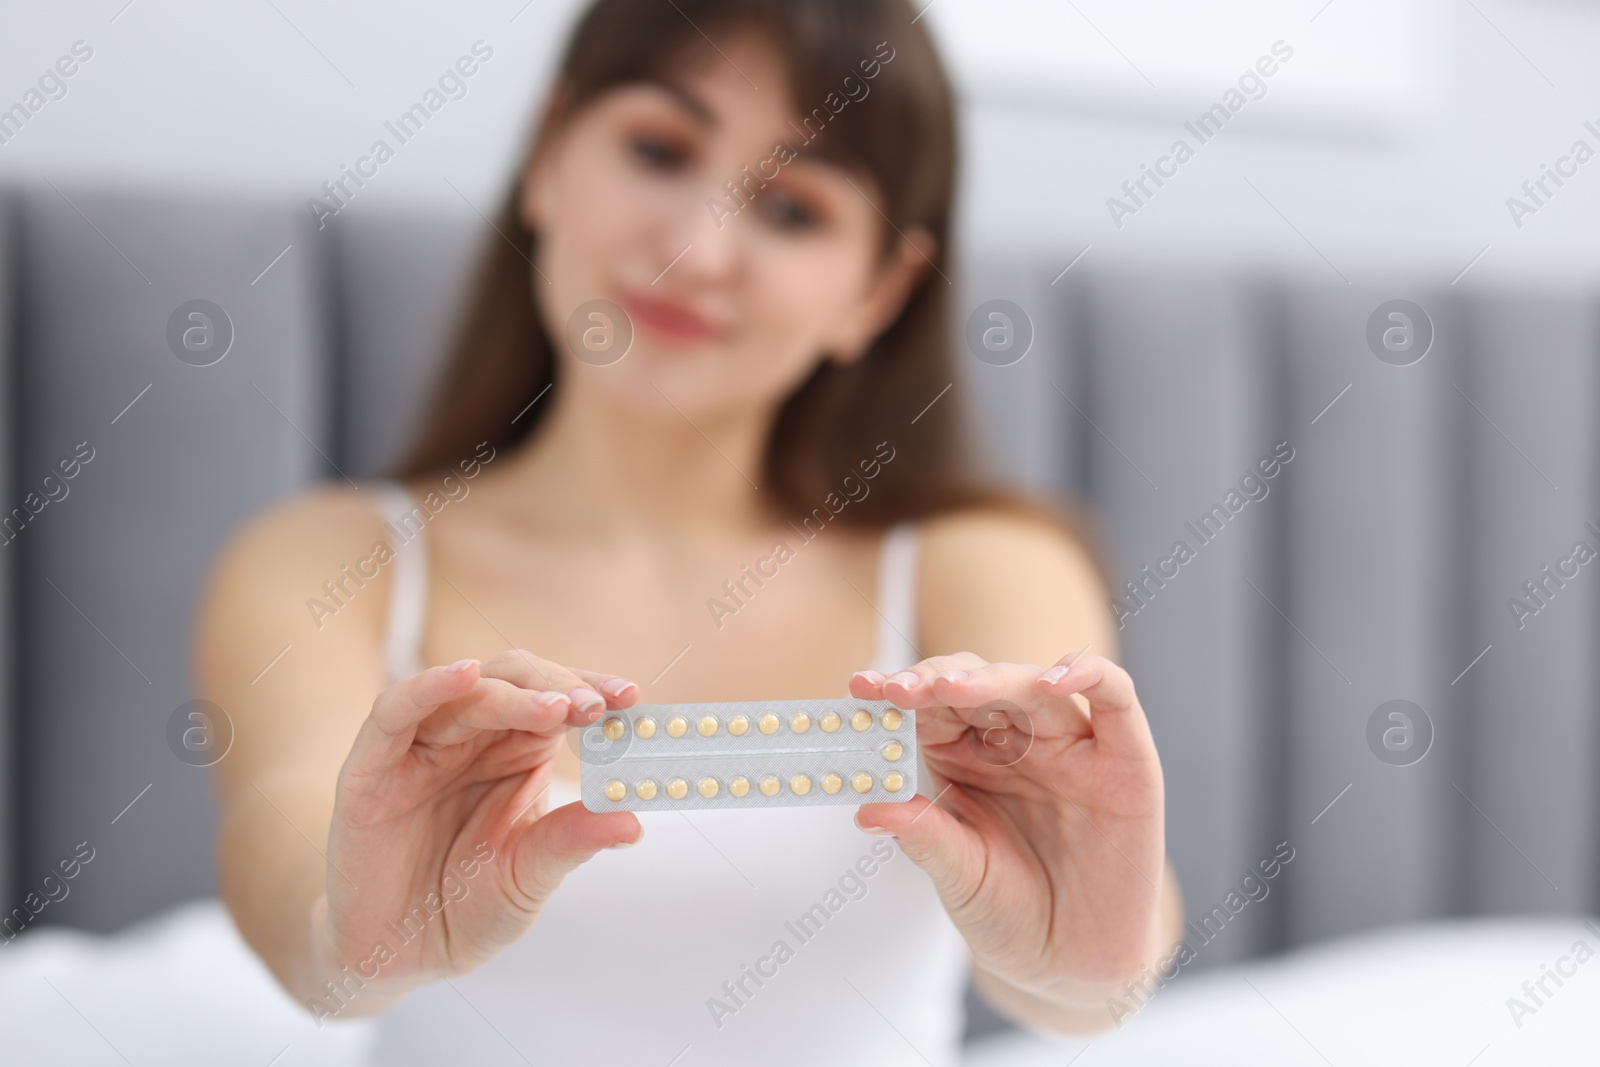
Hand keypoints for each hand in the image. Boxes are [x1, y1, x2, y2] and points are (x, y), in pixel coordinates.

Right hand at [311, 651, 641, 1008]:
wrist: (398, 954)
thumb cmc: (467, 908)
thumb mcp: (530, 876)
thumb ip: (572, 842)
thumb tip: (635, 821)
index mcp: (516, 753)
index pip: (558, 701)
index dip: (591, 692)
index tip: (631, 699)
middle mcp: (472, 739)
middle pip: (517, 683)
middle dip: (561, 688)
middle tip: (598, 706)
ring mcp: (421, 748)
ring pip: (467, 692)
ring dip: (514, 693)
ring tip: (557, 707)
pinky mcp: (372, 766)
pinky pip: (395, 711)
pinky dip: (428, 687)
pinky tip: (464, 676)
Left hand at [849, 652, 1165, 1008]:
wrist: (1073, 964)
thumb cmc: (1010, 911)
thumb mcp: (958, 874)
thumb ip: (922, 835)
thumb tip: (866, 808)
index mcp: (969, 756)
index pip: (934, 706)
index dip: (901, 691)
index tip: (862, 689)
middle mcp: (1019, 740)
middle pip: (979, 683)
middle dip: (935, 681)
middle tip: (898, 690)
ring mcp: (1072, 745)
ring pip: (1034, 685)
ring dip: (991, 679)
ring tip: (949, 688)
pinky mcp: (1126, 759)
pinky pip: (1116, 698)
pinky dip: (1088, 673)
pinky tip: (1053, 679)